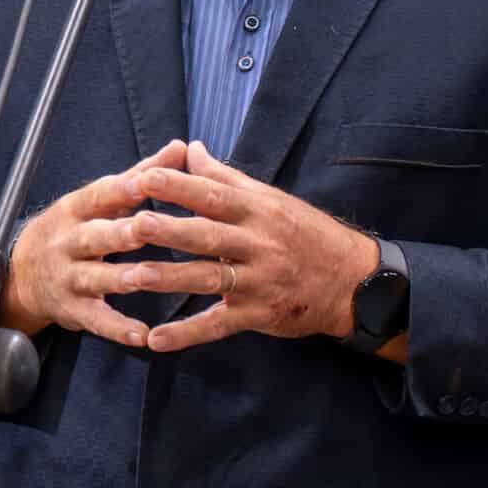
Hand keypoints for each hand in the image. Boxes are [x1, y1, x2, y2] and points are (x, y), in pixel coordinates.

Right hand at [0, 141, 193, 347]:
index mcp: (75, 209)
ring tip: (145, 279)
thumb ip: (140, 176)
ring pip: (94, 278)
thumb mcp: (98, 201)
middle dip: (119, 233)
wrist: (22, 273)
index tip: (146, 182)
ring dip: (119, 278)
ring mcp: (68, 277)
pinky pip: (96, 320)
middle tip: (145, 229)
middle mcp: (68, 242)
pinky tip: (142, 336)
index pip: (99, 196)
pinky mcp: (72, 309)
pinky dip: (118, 328)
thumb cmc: (75, 228)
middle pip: (94, 236)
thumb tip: (181, 147)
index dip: (122, 190)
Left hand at [123, 140, 379, 352]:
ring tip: (133, 277)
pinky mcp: (259, 315)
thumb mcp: (270, 199)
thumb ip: (224, 176)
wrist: (354, 281)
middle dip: (170, 231)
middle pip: (208, 236)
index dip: (179, 186)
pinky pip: (219, 325)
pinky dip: (187, 334)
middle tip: (134, 225)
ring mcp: (258, 281)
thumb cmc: (305, 233)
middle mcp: (258, 244)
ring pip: (209, 278)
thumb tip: (189, 147)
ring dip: (170, 279)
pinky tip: (156, 340)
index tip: (144, 177)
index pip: (214, 195)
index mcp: (257, 211)